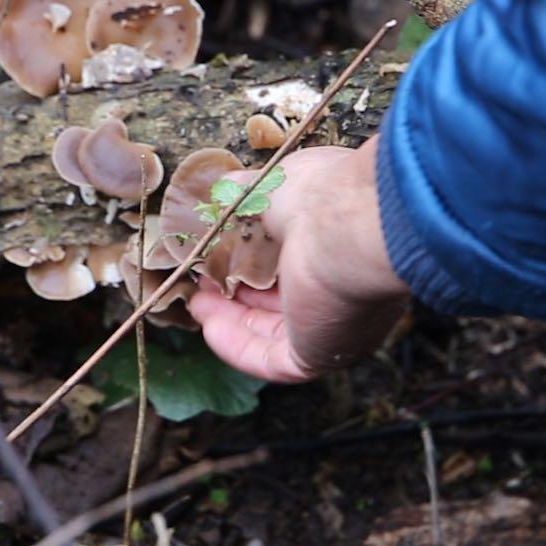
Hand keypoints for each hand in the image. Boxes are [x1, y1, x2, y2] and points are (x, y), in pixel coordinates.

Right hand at [188, 135, 409, 381]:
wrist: (347, 223)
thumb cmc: (325, 193)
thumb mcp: (275, 186)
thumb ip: (251, 193)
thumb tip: (227, 186)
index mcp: (346, 251)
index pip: (301, 267)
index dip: (260, 264)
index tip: (224, 256)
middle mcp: (347, 292)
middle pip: (284, 305)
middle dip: (240, 296)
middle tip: (205, 283)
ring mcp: (334, 327)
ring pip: (272, 335)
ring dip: (231, 321)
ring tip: (198, 302)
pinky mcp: (317, 354)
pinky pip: (269, 360)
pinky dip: (236, 347)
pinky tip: (208, 328)